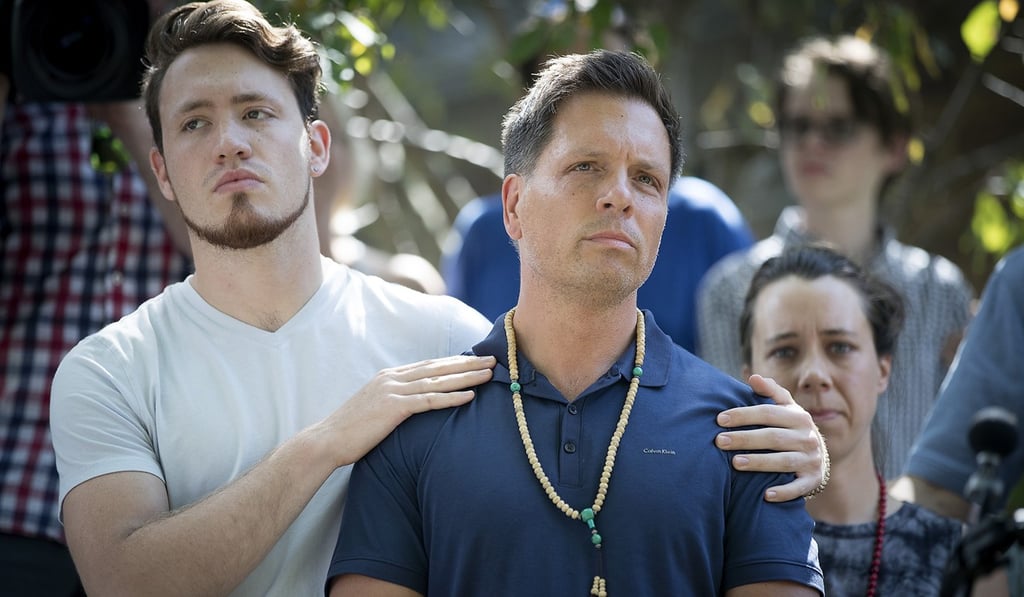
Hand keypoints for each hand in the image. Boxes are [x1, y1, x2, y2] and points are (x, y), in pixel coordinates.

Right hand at [320, 354, 495, 466]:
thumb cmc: (352, 430)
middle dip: (467, 363)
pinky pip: (430, 401)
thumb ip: (394, 401)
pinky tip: (470, 396)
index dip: (454, 361)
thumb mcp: (375, 408)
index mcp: (389, 376)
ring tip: (489, 373)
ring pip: (438, 381)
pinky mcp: (394, 408)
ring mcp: (393, 391)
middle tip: (492, 358)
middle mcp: (393, 378)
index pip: (429, 365)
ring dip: (466, 376)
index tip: (476, 359)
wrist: (328, 440)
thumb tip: (413, 405)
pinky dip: (452, 397)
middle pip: (438, 367)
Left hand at [715, 374, 826, 501]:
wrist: (817, 455)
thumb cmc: (791, 428)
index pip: (768, 413)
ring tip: (735, 463)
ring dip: (759, 463)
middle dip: (745, 439)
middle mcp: (807, 437)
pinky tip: (765, 494)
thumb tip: (753, 377)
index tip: (720, 419)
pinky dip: (783, 491)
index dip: (744, 415)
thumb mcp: (786, 407)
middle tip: (720, 441)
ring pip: (783, 461)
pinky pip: (798, 488)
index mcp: (798, 416)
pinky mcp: (812, 480)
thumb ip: (771, 392)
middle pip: (773, 437)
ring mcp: (811, 460)